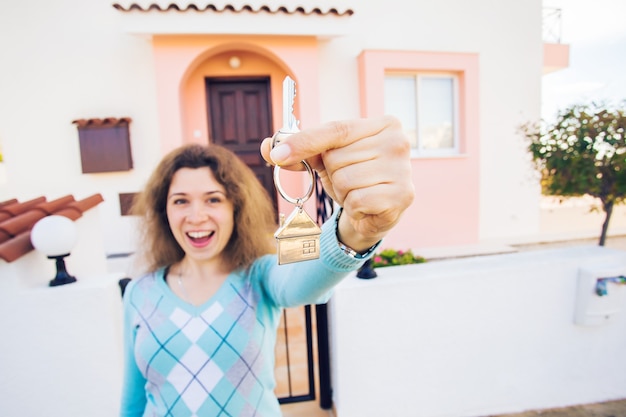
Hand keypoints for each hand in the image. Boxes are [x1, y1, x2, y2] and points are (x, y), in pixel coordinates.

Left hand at [260, 115, 414, 251]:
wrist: (376, 213)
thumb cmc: (353, 177)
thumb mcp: (326, 159)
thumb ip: (299, 150)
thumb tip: (269, 147)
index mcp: (383, 125)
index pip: (336, 130)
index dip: (304, 141)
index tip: (278, 155)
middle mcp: (398, 142)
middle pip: (337, 158)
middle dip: (334, 174)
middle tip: (350, 181)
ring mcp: (403, 169)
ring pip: (345, 180)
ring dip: (344, 193)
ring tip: (359, 193)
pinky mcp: (403, 196)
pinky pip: (357, 201)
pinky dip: (355, 208)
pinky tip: (367, 206)